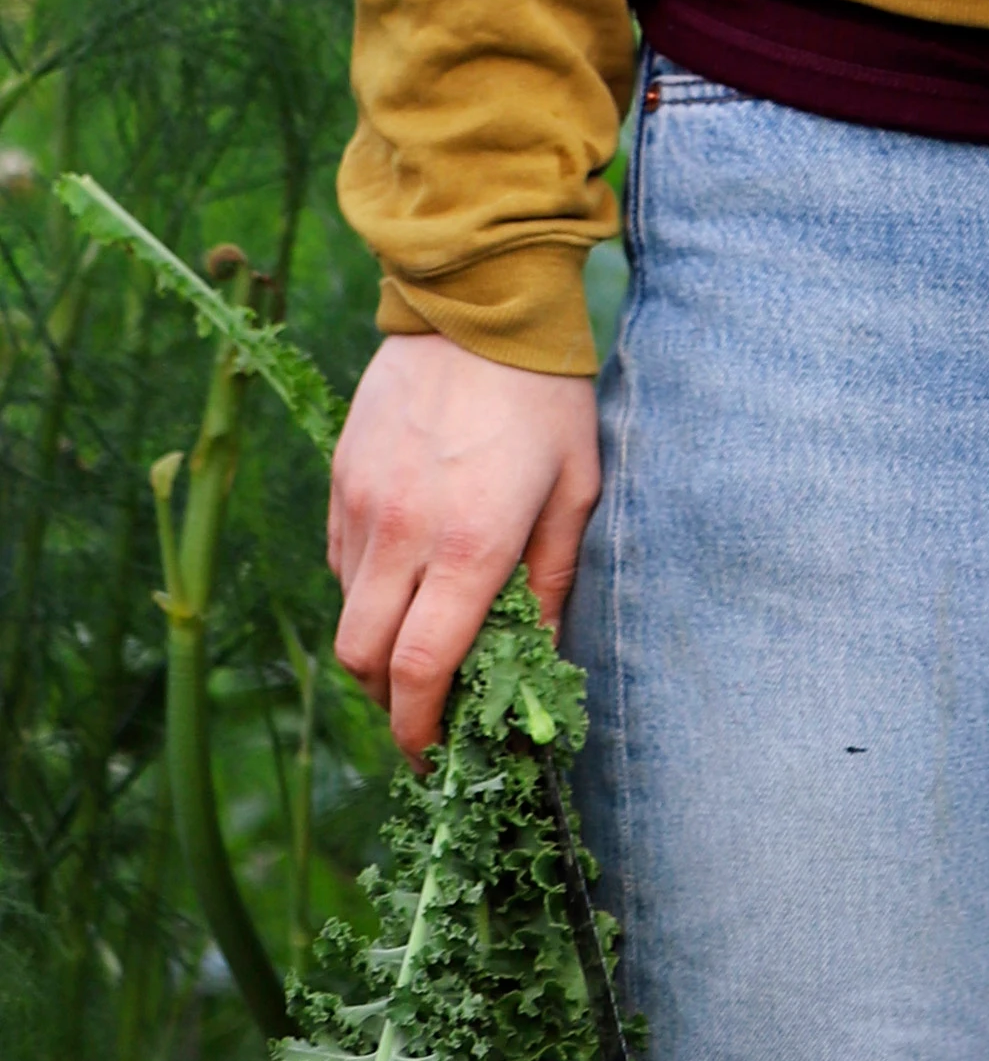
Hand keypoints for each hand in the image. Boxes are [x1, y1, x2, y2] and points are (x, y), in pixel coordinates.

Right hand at [331, 336, 601, 760]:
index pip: (421, 671)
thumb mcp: (576, 487)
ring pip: (346, 615)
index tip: (437, 758)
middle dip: (392, 704)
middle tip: (429, 709)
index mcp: (468, 545)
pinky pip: (339, 563)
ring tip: (420, 641)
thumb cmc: (546, 395)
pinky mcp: (341, 479)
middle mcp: (402, 535)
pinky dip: (364, 592)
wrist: (479, 302)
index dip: (421, 730)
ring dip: (376, 649)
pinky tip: (405, 574)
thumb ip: (553, 579)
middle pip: (365, 660)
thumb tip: (541, 660)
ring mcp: (362, 506)